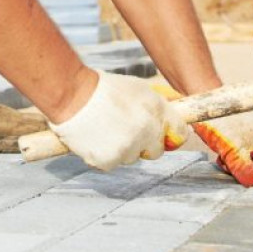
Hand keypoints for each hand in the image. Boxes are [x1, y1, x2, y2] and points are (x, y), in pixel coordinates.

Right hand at [49, 72, 187, 170]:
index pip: (179, 133)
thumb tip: (169, 124)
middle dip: (144, 143)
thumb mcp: (137, 89)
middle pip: (155, 151)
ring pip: (131, 157)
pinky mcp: (109, 160)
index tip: (161, 134)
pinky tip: (95, 138)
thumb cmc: (102, 88)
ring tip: (104, 129)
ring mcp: (128, 149)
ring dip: (122, 148)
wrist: (72, 95)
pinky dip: (104, 155)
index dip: (169, 134)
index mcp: (156, 111)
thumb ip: (156, 107)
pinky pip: (112, 163)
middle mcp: (146, 133)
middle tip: (124, 129)